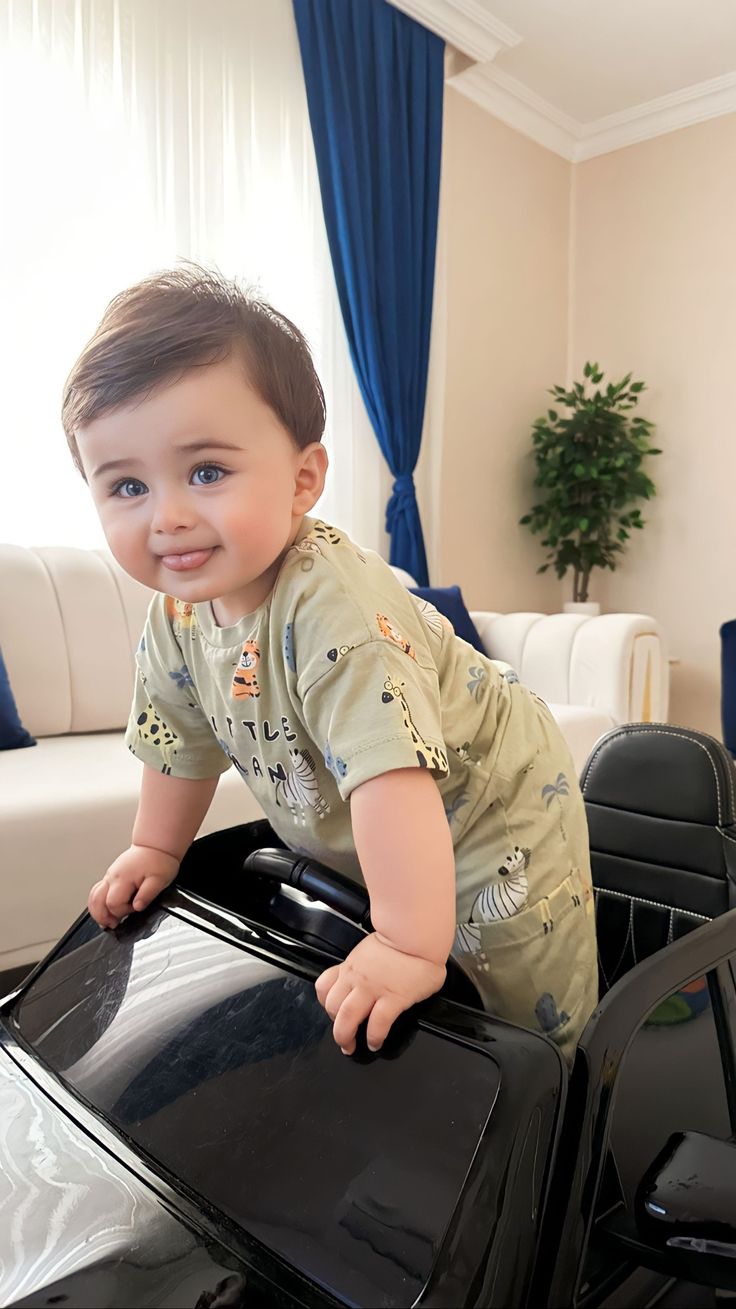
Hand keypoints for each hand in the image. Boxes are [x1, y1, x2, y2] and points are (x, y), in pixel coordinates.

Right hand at [88, 844, 179, 928]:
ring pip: (94, 896)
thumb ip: (147, 895)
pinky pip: (99, 891)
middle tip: (112, 925)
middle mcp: (112, 877)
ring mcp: (110, 876)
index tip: (134, 910)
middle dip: (102, 916)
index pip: (113, 904)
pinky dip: (99, 902)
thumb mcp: (160, 880)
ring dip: (98, 911)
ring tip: (107, 921)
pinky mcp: (112, 876)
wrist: (156, 846)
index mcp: (123, 878)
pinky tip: (106, 910)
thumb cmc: (159, 860)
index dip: (123, 912)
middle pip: (96, 901)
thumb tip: (137, 907)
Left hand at [316, 932, 445, 1054]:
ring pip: (347, 1017)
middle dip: (334, 1026)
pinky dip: (374, 1038)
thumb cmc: (401, 939)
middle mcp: (357, 978)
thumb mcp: (370, 949)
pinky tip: (376, 1043)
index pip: (324, 987)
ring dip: (346, 1037)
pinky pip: (377, 1024)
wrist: (416, 934)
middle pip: (332, 1007)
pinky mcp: (393, 998)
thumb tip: (366, 976)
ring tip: (353, 1046)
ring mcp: (373, 989)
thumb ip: (363, 965)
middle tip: (342, 1038)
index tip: (333, 1014)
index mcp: (350, 966)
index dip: (326, 1004)